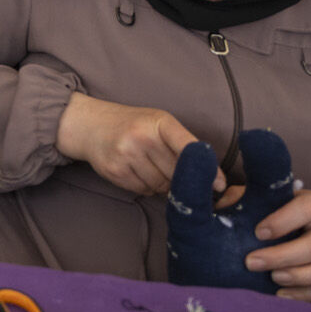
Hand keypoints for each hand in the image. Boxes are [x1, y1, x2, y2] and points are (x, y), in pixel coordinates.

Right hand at [55, 93, 213, 198]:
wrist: (90, 125)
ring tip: (151, 168)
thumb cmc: (133, 125)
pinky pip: (143, 190)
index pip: (189, 146)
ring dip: (162, 184)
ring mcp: (126, 154)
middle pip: (177, 173)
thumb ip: (181, 143)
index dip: (207, 169)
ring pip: (161, 185)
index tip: (220, 186)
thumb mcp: (158, 123)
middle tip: (177, 175)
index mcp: (159, 121)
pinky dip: (146, 187)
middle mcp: (142, 136)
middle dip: (181, 179)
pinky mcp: (115, 171)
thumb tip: (211, 178)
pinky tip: (138, 172)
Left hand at [246, 188, 310, 301]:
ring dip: (299, 277)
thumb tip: (221, 210)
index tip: (257, 233)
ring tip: (273, 279)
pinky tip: (281, 295)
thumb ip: (244, 199)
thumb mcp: (266, 201)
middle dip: (282, 256)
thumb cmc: (282, 214)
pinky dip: (304, 294)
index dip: (282, 221)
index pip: (305, 209)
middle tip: (252, 262)